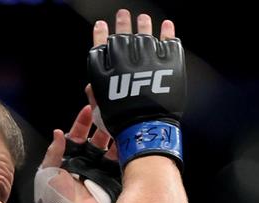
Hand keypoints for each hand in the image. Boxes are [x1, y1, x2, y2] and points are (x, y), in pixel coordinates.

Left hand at [35, 105, 119, 202]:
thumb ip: (53, 153)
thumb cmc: (54, 198)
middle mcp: (88, 162)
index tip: (89, 108)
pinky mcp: (113, 181)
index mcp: (71, 158)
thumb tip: (59, 132)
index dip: (83, 122)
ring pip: (112, 149)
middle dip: (103, 124)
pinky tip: (129, 141)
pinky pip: (122, 164)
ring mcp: (102, 171)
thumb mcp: (48, 173)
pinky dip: (126, 152)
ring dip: (117, 136)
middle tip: (109, 112)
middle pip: (98, 138)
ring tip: (121, 124)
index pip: (78, 135)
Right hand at [87, 9, 184, 166]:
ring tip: (142, 18)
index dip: (100, 34)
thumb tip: (90, 86)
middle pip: (122, 36)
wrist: (146, 131)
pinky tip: (167, 26)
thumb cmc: (122, 125)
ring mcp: (147, 60)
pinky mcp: (167, 63)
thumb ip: (95, 96)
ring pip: (144, 35)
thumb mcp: (100, 112)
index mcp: (106, 72)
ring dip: (143, 24)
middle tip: (123, 14)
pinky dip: (167, 32)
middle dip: (121, 23)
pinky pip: (168, 42)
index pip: (100, 46)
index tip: (102, 24)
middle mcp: (124, 61)